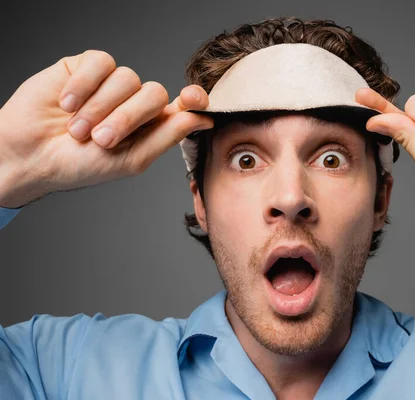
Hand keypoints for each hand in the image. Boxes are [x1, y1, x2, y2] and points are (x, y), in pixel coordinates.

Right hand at [0, 50, 212, 208]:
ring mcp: (111, 83)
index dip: (193, 99)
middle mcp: (135, 102)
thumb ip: (167, 135)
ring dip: (100, 108)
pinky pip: (100, 63)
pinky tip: (66, 104)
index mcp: (151, 126)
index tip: (193, 99)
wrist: (30, 155)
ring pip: (128, 78)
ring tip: (77, 129)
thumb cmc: (79, 165)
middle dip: (128, 118)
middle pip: (155, 93)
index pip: (183, 105)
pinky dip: (83, 86)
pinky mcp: (86, 67)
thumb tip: (204, 119)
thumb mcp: (131, 158)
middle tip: (100, 140)